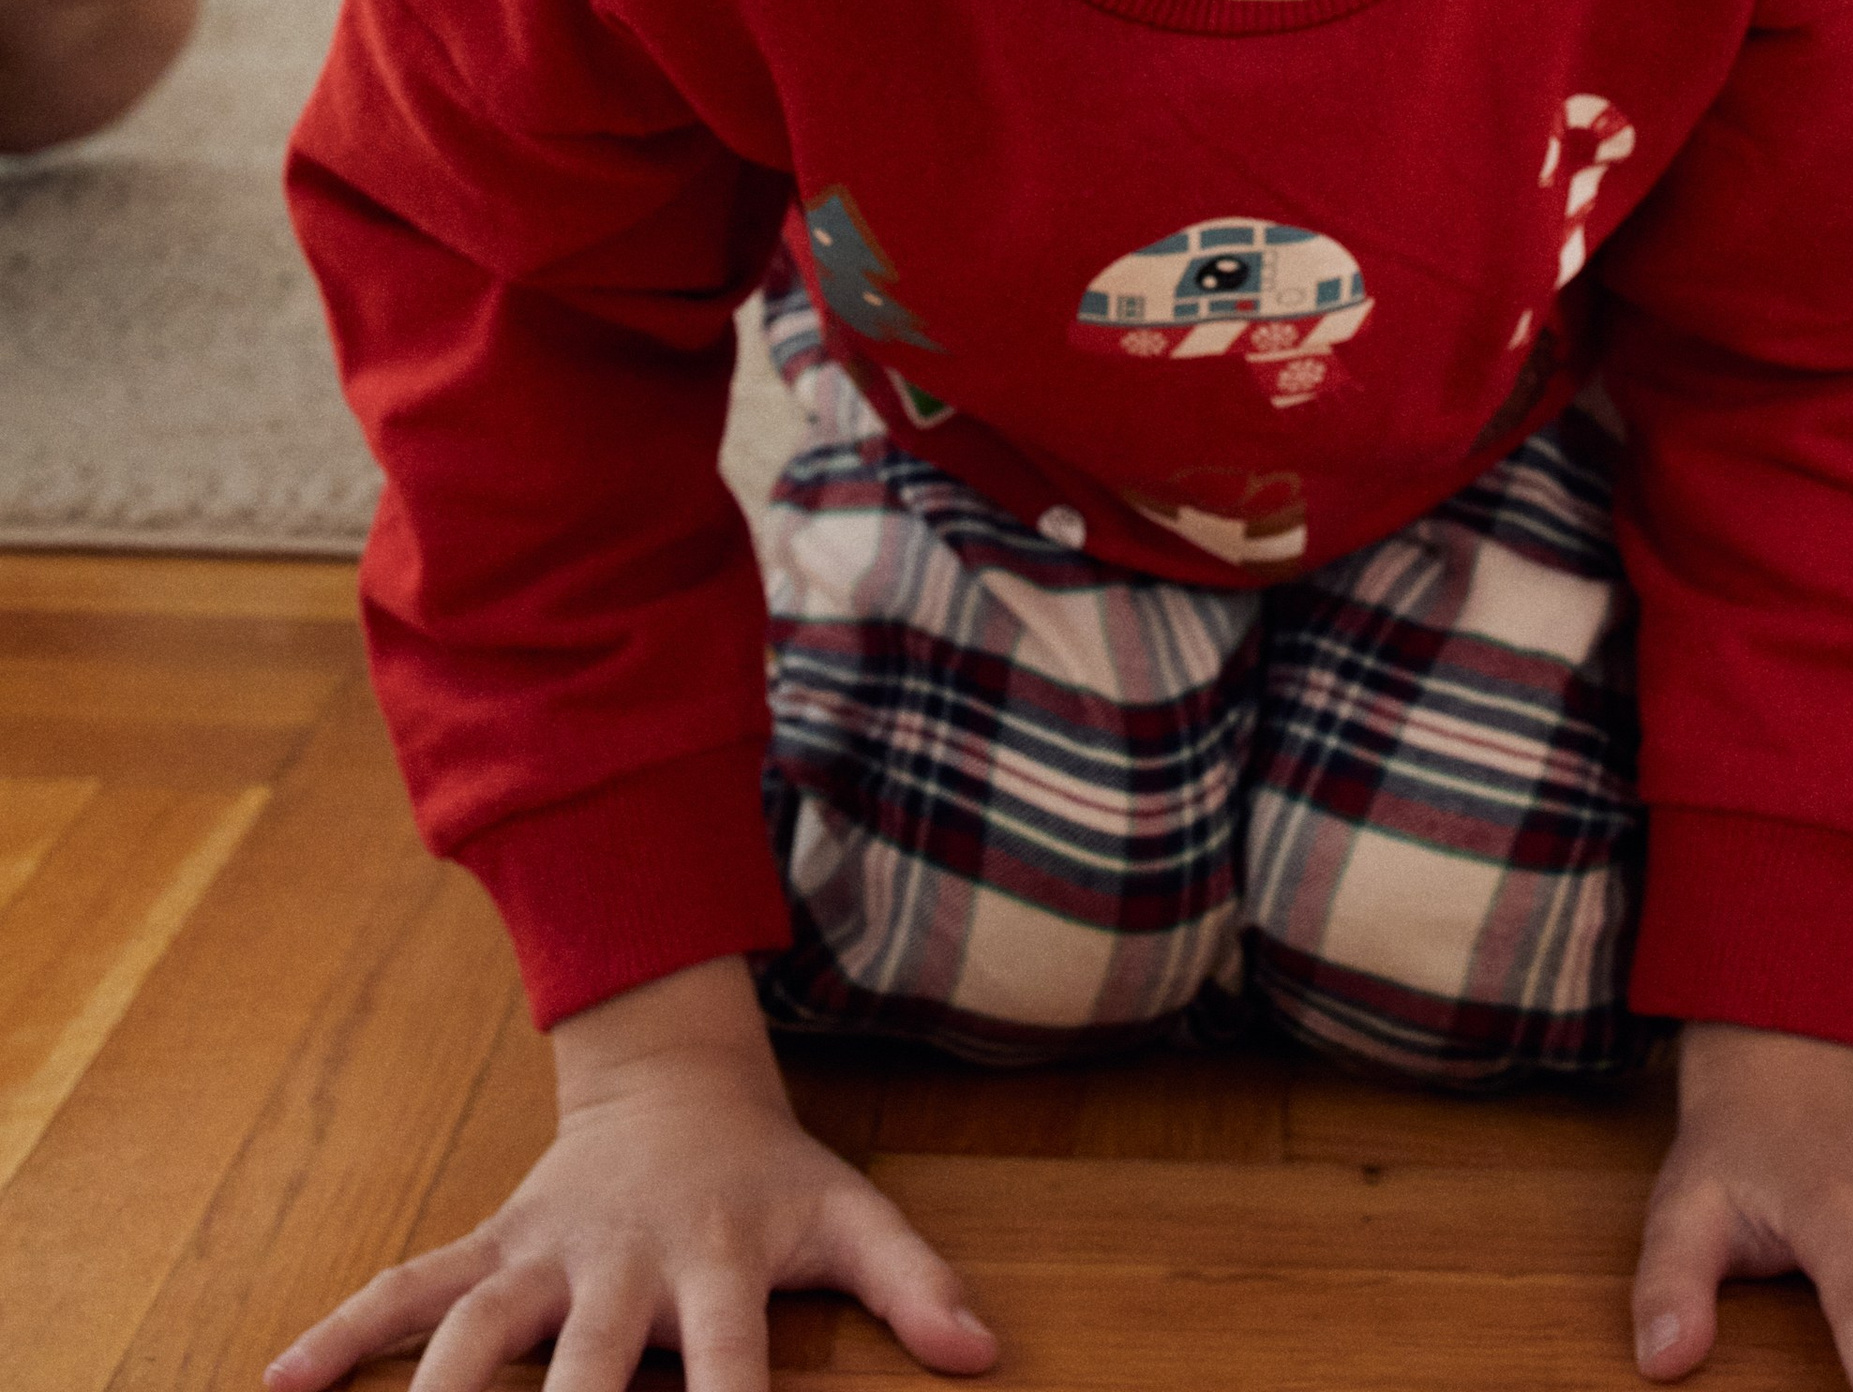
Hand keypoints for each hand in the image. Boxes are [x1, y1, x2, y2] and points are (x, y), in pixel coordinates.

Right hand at [265, 958, 998, 1391]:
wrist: (676, 1080)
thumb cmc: (769, 1175)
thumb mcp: (851, 1214)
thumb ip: (914, 1283)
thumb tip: (986, 1355)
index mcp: (716, 1266)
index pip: (729, 1372)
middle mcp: (620, 1266)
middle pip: (582, 1376)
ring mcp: (543, 1256)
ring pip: (474, 1341)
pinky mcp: (487, 1247)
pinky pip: (404, 1289)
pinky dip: (340, 1333)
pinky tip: (277, 1383)